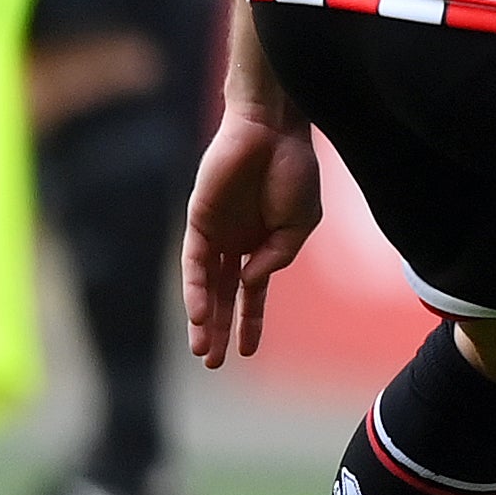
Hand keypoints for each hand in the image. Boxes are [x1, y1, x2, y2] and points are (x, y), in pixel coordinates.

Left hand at [184, 102, 321, 366]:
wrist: (274, 131)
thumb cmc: (294, 171)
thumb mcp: (301, 224)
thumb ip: (277, 257)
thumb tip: (250, 283)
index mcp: (262, 244)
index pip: (251, 293)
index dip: (250, 322)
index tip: (249, 352)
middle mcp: (235, 243)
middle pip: (223, 296)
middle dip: (220, 330)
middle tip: (214, 363)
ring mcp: (215, 233)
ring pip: (205, 286)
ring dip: (203, 319)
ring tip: (205, 350)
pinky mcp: (199, 221)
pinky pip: (194, 262)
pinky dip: (196, 289)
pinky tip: (200, 313)